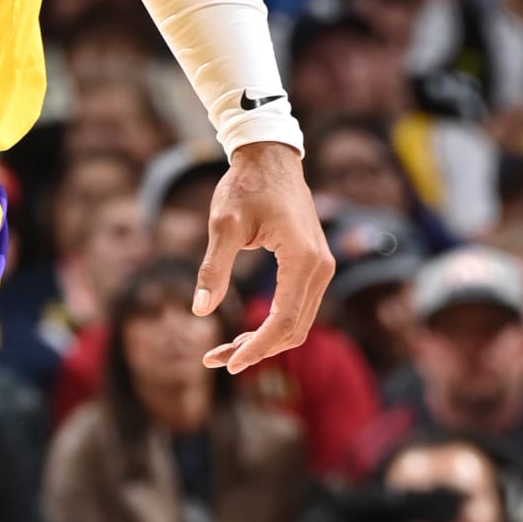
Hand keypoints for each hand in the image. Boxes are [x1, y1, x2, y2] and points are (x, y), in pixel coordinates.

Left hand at [196, 141, 332, 374]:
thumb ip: (214, 268)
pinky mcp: (314, 266)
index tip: (229, 363)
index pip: (284, 320)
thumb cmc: (246, 186)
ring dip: (264, 341)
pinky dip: (274, 326)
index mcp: (302, 259)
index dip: (258, 347)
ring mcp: (322, 267)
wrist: (270, 158)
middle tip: (216, 359)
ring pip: (298, 323)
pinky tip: (244, 333)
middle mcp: (321, 267)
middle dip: (257, 350)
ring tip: (223, 350)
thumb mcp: (223, 225)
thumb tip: (200, 310)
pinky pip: (299, 308)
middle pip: (295, 329)